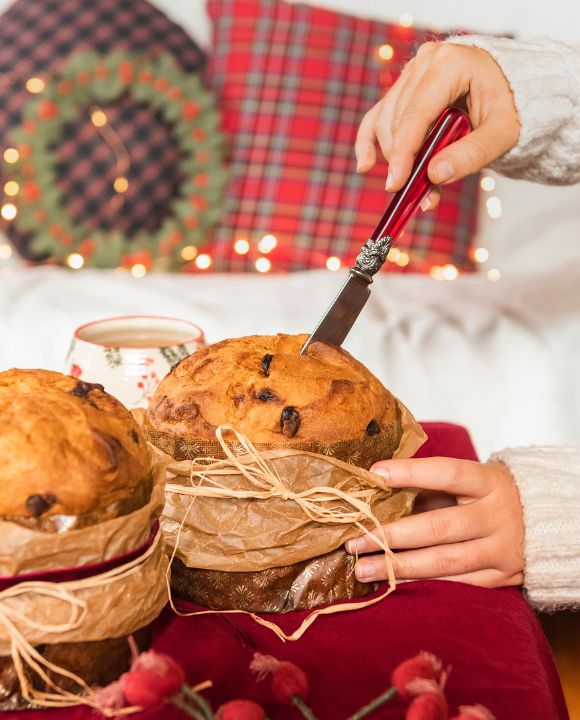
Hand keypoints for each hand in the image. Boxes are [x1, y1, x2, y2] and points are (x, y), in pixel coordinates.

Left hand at [346, 457, 524, 587]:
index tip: (374, 474)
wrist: (544, 521)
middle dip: (391, 536)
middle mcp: (496, 515)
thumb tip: (377, 492)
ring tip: (364, 569)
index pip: (446, 473)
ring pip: (445, 561)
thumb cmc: (489, 495)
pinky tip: (394, 584)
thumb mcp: (471, 480)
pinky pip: (457, 583)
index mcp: (488, 481)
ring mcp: (501, 550)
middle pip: (438, 527)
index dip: (410, 472)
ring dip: (399, 567)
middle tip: (354, 541)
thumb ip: (432, 486)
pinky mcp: (502, 577)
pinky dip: (423, 584)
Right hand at [355, 42, 519, 209]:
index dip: (403, 152)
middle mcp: (425, 62)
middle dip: (402, 161)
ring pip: (385, 123)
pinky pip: (377, 117)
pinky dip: (368, 142)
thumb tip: (434, 175)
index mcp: (451, 64)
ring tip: (409, 188)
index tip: (396, 184)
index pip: (416, 113)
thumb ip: (472, 154)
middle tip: (413, 194)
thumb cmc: (509, 106)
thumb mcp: (503, 132)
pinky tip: (364, 165)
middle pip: (398, 121)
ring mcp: (411, 74)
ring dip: (393, 159)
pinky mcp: (403, 90)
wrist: (510, 86)